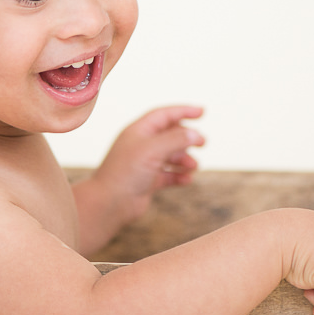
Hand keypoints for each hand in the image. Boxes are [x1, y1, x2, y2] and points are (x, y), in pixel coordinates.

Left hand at [89, 105, 204, 224]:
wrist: (110, 203)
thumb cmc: (126, 172)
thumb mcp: (154, 149)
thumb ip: (177, 139)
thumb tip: (195, 134)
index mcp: (138, 131)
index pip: (163, 115)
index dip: (183, 111)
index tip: (202, 112)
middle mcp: (141, 145)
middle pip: (169, 135)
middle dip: (187, 138)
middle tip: (203, 143)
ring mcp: (144, 164)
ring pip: (171, 156)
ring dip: (184, 159)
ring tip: (193, 166)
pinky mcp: (147, 181)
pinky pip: (168, 175)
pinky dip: (179, 176)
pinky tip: (187, 180)